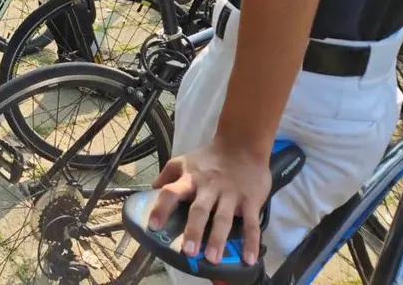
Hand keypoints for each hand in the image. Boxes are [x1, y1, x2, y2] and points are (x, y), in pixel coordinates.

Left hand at [148, 140, 270, 266]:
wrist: (242, 144)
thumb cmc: (210, 158)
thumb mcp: (185, 161)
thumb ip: (168, 174)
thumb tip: (151, 189)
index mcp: (190, 179)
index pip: (171, 192)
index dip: (161, 208)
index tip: (154, 226)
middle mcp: (208, 188)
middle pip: (199, 210)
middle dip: (193, 230)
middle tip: (188, 251)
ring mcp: (230, 194)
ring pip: (223, 218)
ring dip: (218, 239)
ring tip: (213, 258)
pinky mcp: (250, 200)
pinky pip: (251, 223)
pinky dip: (251, 241)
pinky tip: (248, 258)